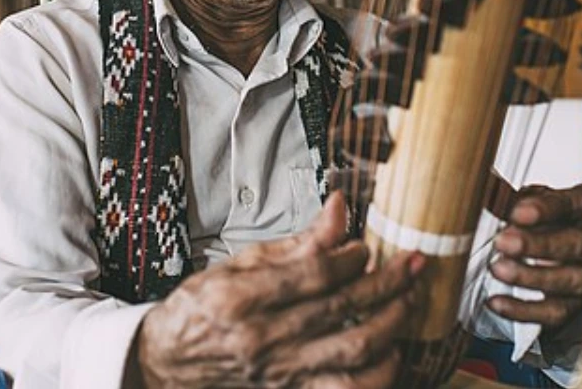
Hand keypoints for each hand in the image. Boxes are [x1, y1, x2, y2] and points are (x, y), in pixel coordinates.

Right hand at [133, 192, 423, 387]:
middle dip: (387, 283)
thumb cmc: (203, 310)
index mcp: (242, 299)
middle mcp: (262, 339)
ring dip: (392, 323)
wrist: (169, 363)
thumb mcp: (239, 264)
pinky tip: (392, 350)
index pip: (313, 274)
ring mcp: (279, 374)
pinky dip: (378, 373)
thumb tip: (340, 208)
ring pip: (354, 352)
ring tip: (409, 300)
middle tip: (412, 264)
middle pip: (342, 308)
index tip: (367, 247)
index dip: (350, 257)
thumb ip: (295, 242)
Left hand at [486, 180, 581, 332]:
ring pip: (572, 280)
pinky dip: (525, 311)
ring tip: (499, 269)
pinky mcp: (581, 302)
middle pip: (578, 244)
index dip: (546, 209)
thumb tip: (491, 194)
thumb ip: (520, 197)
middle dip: (538, 245)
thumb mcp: (546, 195)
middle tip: (503, 242)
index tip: (518, 212)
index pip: (573, 203)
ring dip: (532, 277)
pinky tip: (498, 302)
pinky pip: (558, 312)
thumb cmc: (565, 213)